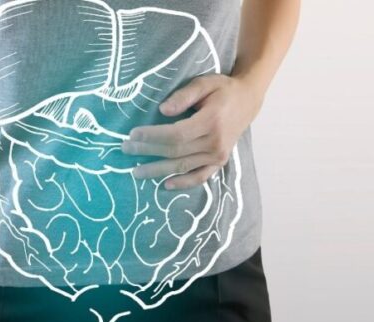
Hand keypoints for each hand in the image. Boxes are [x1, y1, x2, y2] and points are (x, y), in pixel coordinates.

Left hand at [121, 74, 264, 189]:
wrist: (248, 101)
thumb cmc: (223, 89)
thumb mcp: (204, 83)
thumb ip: (184, 96)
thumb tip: (163, 110)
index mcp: (211, 121)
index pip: (175, 134)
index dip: (152, 136)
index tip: (132, 134)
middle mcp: (215, 142)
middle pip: (175, 151)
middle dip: (148, 151)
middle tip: (126, 149)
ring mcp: (219, 155)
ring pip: (183, 166)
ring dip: (158, 170)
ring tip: (136, 172)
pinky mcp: (220, 162)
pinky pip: (200, 177)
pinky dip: (183, 183)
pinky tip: (165, 185)